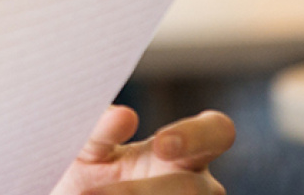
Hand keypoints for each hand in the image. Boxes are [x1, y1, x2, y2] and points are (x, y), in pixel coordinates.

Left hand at [50, 106, 234, 194]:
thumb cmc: (87, 177)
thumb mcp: (87, 152)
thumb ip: (100, 131)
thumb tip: (123, 116)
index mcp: (182, 150)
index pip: (217, 131)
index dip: (197, 136)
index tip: (160, 144)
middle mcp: (196, 185)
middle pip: (197, 190)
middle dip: (145, 192)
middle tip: (94, 194)